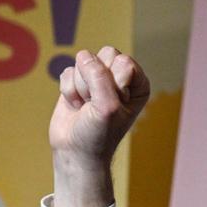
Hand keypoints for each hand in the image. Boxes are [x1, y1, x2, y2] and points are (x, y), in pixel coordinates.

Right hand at [49, 46, 150, 206]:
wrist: (77, 152)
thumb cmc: (99, 134)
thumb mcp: (107, 107)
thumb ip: (99, 77)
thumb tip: (83, 56)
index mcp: (138, 83)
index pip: (124, 62)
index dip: (114, 83)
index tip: (113, 105)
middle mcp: (121, 77)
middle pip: (105, 54)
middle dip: (95, 81)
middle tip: (97, 104)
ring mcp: (98, 78)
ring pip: (84, 61)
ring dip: (81, 87)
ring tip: (86, 106)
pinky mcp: (78, 81)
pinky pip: (68, 71)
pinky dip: (68, 91)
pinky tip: (76, 106)